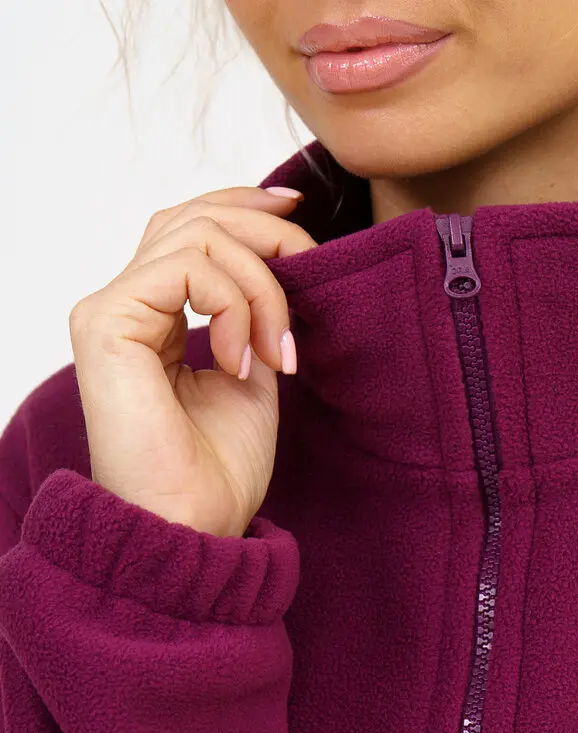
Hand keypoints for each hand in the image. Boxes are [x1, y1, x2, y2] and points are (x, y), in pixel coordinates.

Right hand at [68, 185, 314, 537]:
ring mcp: (110, 310)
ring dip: (261, 285)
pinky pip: (186, 269)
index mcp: (153, 315)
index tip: (299, 212)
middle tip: (314, 273)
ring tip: (276, 350)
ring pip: (197, 237)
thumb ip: (255, 316)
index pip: (189, 228)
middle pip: (194, 217)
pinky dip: (234, 305)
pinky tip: (244, 360)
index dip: (244, 204)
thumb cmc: (219, 469)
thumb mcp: (254, 374)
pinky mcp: (106, 323)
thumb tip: (287, 262)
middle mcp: (124, 304)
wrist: (195, 525)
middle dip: (268, 235)